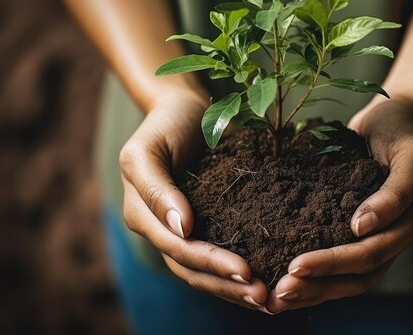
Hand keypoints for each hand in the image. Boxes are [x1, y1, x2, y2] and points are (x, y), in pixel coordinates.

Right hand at [119, 91, 269, 310]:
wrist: (183, 111)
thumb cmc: (164, 126)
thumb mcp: (147, 150)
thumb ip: (157, 189)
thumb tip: (182, 228)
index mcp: (143, 216)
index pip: (179, 249)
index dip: (212, 263)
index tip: (246, 271)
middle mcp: (162, 230)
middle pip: (193, 269)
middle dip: (228, 286)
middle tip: (264, 298)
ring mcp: (184, 230)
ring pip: (205, 271)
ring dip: (235, 289)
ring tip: (269, 301)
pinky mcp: (206, 224)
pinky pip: (220, 253)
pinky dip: (238, 272)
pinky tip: (266, 281)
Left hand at [266, 99, 412, 312]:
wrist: (398, 118)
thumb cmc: (403, 131)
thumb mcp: (411, 155)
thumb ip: (395, 192)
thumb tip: (361, 228)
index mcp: (411, 222)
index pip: (371, 253)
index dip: (334, 263)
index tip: (296, 264)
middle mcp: (395, 235)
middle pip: (358, 275)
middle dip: (318, 285)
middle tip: (279, 291)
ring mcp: (378, 234)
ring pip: (349, 277)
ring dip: (315, 289)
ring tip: (277, 297)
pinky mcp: (358, 227)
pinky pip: (339, 256)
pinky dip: (316, 271)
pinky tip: (285, 275)